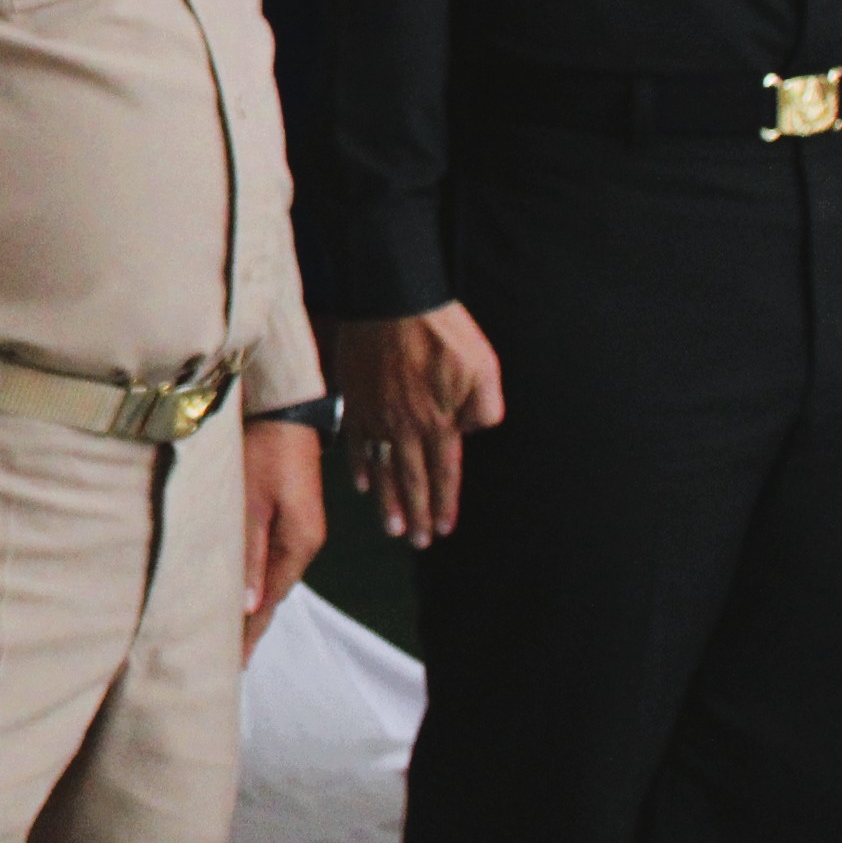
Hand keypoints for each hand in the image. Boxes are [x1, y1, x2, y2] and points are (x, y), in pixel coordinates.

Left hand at [242, 417, 324, 657]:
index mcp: (298, 546)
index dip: (250, 634)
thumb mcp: (250, 501)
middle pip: (273, 597)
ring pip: (272, 580)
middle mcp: (303, 545)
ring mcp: (299, 532)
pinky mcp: (289, 517)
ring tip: (229, 634)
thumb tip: (249, 605)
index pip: (270, 603)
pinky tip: (242, 590)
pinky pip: (270, 561)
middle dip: (251, 627)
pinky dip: (255, 581)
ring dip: (252, 606)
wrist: (283, 413)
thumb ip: (249, 553)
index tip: (233, 666)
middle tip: (226, 660)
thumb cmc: (262, 453)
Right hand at [336, 304, 504, 546]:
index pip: (444, 472)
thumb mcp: (484, 367)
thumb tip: (474, 433)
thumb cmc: (444, 331)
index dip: (445, 503)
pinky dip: (360, 465)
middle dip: (417, 513)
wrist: (392, 300)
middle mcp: (406, 426)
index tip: (444, 529)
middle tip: (418, 542)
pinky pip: (357, 442)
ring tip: (393, 528)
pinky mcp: (356, 399)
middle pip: (412, 479)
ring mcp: (377, 415)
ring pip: (384, 468)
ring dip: (388, 501)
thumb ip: (485, 408)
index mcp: (440, 420)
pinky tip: (362, 484)